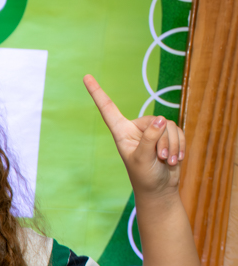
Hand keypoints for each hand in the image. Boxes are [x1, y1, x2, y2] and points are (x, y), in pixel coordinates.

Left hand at [83, 74, 184, 196]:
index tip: (86, 76)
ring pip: (170, 126)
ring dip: (172, 146)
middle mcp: (135, 129)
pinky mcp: (167, 135)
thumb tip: (162, 120)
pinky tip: (175, 159)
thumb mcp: (143, 158)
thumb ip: (150, 138)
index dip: (97, 93)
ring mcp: (152, 131)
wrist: (160, 189)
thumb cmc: (145, 176)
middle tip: (159, 158)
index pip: (108, 109)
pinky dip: (179, 146)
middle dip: (162, 141)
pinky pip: (179, 131)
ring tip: (165, 161)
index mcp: (121, 132)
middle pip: (155, 121)